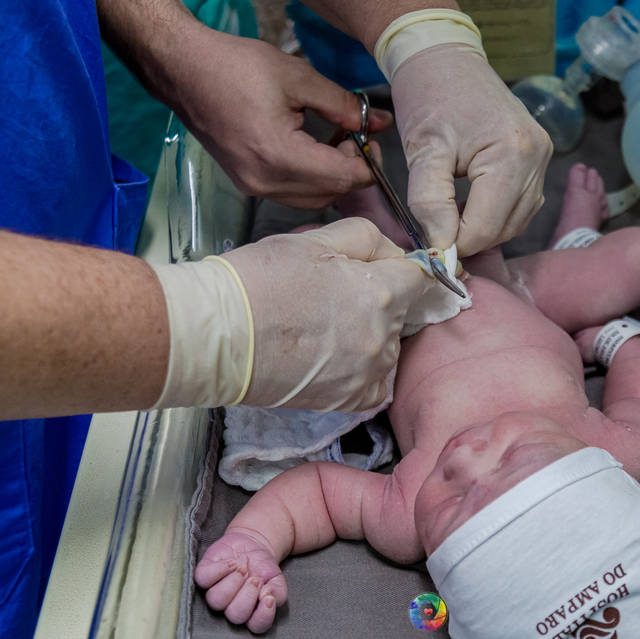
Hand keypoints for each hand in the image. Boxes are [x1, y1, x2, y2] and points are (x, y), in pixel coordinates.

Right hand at [169, 25, 392, 208]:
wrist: (185, 70)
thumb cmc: (236, 66)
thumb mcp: (299, 78)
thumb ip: (343, 105)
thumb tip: (378, 122)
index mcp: (278, 155)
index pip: (342, 178)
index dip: (368, 163)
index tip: (371, 138)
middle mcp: (264, 181)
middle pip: (330, 194)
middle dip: (352, 169)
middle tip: (355, 135)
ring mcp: (252, 186)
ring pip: (312, 198)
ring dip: (332, 175)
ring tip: (335, 140)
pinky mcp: (246, 182)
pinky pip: (291, 192)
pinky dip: (311, 177)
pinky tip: (313, 147)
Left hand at [195, 529, 287, 632]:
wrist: (253, 544)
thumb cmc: (263, 567)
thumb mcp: (276, 579)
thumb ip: (278, 592)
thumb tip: (268, 597)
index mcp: (250, 612)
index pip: (256, 626)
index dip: (263, 616)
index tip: (269, 597)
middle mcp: (230, 607)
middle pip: (234, 615)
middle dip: (247, 597)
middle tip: (255, 579)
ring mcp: (215, 592)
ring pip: (216, 600)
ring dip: (232, 584)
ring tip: (242, 570)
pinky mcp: (203, 575)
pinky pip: (203, 580)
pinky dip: (218, 571)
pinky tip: (231, 563)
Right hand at [226, 217, 431, 409]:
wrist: (219, 335)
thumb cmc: (261, 280)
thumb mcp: (316, 238)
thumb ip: (367, 238)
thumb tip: (392, 252)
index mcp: (382, 291)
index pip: (420, 275)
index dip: (402, 266)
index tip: (383, 268)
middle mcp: (383, 336)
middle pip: (402, 311)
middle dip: (380, 298)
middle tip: (334, 294)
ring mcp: (367, 372)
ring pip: (389, 347)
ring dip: (371, 335)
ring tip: (327, 326)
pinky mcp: (347, 400)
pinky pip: (375, 385)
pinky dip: (364, 372)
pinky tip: (336, 359)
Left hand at [391, 42, 552, 255]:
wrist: (445, 58)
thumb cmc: (429, 96)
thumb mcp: (422, 151)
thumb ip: (430, 203)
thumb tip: (441, 246)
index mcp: (512, 154)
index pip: (487, 226)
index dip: (455, 244)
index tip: (427, 245)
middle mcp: (537, 157)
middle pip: (505, 227)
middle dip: (469, 238)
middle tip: (434, 234)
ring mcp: (543, 157)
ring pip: (517, 220)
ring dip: (484, 229)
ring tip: (449, 221)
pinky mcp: (539, 157)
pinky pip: (522, 203)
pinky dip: (497, 214)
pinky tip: (470, 208)